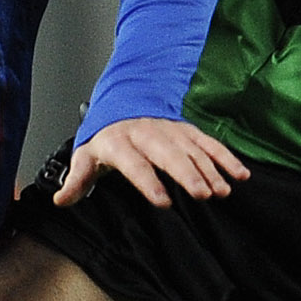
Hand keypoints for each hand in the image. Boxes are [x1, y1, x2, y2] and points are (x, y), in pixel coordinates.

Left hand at [56, 118, 251, 208]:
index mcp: (119, 141)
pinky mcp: (187, 130)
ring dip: (210, 170)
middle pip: (169, 154)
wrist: (123, 100)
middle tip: (202, 194)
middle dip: (187, 174)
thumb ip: (76, 179)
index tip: (163, 201)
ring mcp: (170, 130)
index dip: (149, 182)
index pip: (135, 163)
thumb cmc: (105, 135)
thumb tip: (61, 199)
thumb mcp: (85, 154)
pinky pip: (209, 143)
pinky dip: (226, 158)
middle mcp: (147, 134)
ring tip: (221, 191)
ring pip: (192, 150)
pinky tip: (239, 175)